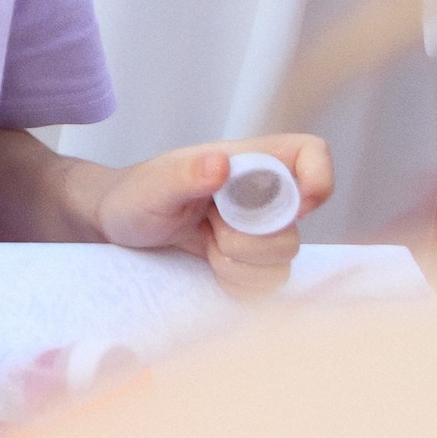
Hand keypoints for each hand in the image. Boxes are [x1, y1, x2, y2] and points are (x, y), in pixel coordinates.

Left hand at [97, 132, 332, 298]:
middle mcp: (261, 195)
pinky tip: (210, 265)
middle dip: (253, 240)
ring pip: (283, 260)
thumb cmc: (134, 195)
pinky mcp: (251, 261)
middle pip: (296, 226)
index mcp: (248, 162)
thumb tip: (221, 163)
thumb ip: (186, 174)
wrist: (119, 228)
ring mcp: (258, 230)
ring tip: (205, 244)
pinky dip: (238, 282)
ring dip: (241, 263)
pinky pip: (267, 283)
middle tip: (212, 229)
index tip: (292, 208)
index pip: (310, 153)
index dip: (317, 179)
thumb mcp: (154, 185)